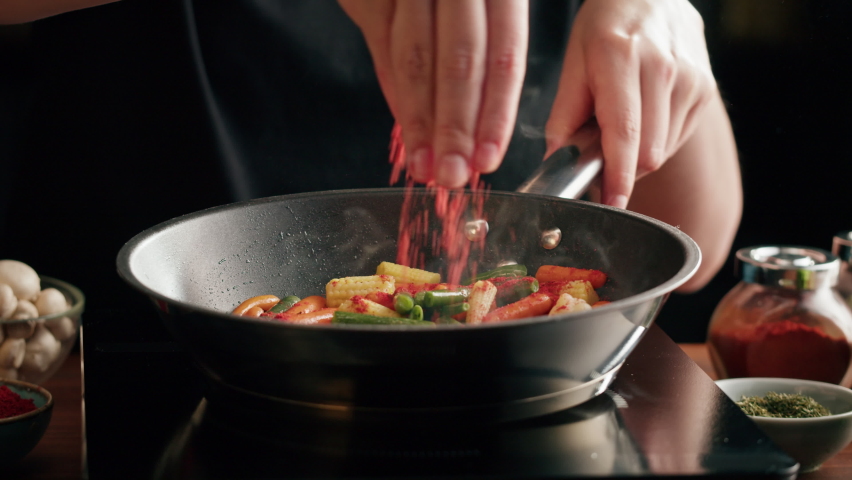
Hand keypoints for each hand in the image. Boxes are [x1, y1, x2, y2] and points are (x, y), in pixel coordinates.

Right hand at [338, 0, 527, 187]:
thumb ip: (479, 46)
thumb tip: (473, 120)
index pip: (504, 54)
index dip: (497, 112)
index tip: (489, 157)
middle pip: (462, 62)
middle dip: (457, 126)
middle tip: (453, 175)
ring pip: (417, 60)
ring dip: (421, 120)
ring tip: (427, 166)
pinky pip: (385, 46)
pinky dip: (394, 93)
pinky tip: (406, 129)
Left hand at [545, 0, 715, 207]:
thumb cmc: (606, 26)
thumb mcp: (574, 60)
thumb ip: (565, 114)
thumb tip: (556, 160)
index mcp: (620, 57)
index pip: (624, 131)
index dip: (618, 175)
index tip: (613, 202)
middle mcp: (662, 67)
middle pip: (647, 151)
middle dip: (620, 166)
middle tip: (599, 149)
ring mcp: (690, 78)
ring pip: (662, 151)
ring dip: (637, 153)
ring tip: (623, 119)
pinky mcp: (706, 88)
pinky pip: (676, 138)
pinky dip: (655, 140)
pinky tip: (645, 112)